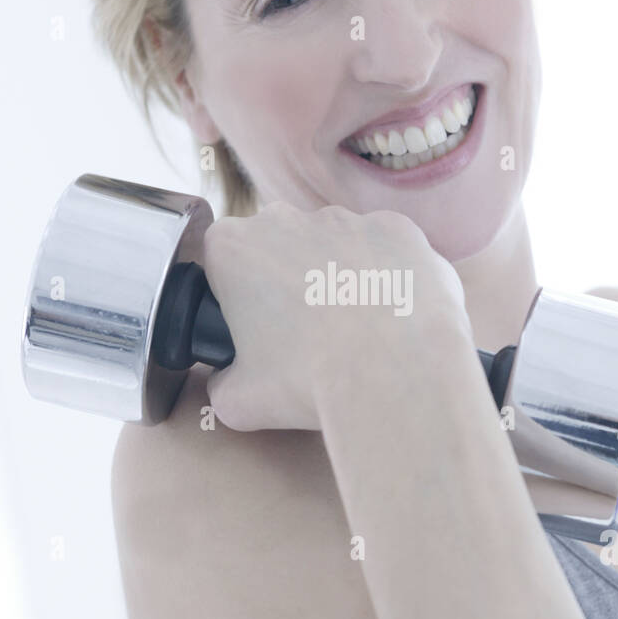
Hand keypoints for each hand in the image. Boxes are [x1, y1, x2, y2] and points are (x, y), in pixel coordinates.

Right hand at [200, 201, 470, 430]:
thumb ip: (222, 383)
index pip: (222, 261)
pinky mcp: (396, 228)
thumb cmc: (308, 382)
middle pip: (277, 245)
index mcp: (232, 247)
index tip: (255, 327)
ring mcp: (345, 218)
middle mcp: (285, 217)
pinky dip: (385, 275)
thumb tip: (228, 382)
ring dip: (337, 275)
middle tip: (305, 333)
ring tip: (355, 329)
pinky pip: (383, 248)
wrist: (394, 376)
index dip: (236, 295)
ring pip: (332, 244)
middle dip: (286, 279)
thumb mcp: (237, 401)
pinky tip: (391, 315)